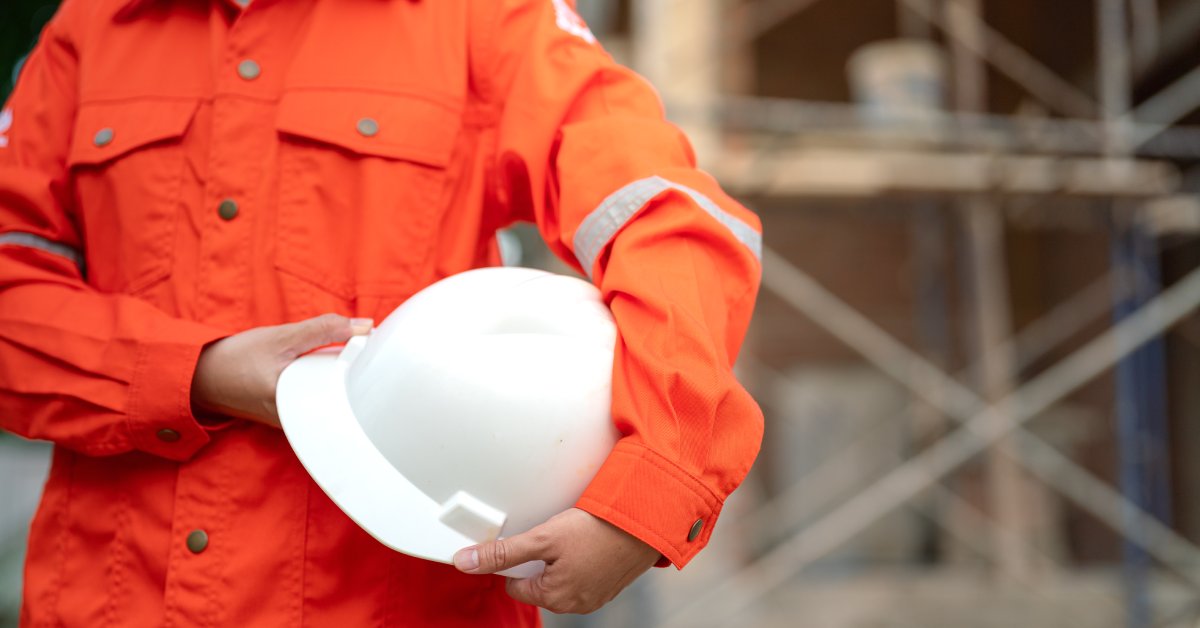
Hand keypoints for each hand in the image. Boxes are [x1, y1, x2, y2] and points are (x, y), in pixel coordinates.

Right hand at [190, 313, 370, 427]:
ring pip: (329, 404)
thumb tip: (364, 326)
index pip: (344, 398)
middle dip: (354, 382)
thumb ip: (323, 329)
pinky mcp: (289, 420)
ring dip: (339, 384)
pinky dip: (325, 388)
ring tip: (347, 365)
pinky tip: (328, 375)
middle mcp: (295, 423)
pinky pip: (317, 404)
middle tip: (363, 360)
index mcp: (293, 406)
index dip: (364, 378)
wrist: (201, 376)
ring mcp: (292, 424)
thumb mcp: (280, 337)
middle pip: (340, 404)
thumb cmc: (236, 358)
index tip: (376, 359)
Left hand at [453, 508, 660, 613]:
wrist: (647, 522)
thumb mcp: (543, 537)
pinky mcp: (610, 585)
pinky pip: (583, 574)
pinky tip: (591, 542)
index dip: (518, 559)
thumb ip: (502, 552)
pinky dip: (582, 559)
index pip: (515, 583)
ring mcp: (595, 596)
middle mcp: (575, 604)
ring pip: (560, 577)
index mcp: (555, 597)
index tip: (532, 539)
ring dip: (561, 558)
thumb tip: (463, 562)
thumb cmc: (598, 530)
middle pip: (538, 581)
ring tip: (576, 537)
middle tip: (557, 536)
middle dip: (541, 559)